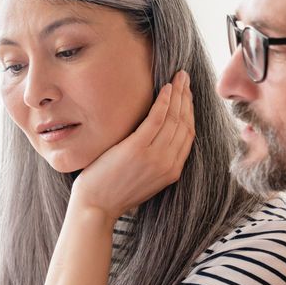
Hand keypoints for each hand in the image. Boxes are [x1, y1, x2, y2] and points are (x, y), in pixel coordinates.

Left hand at [71, 69, 195, 219]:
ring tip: (179, 77)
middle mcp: (168, 163)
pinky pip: (157, 119)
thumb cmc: (113, 192)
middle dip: (187, 97)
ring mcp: (154, 156)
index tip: (188, 95)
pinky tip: (166, 88)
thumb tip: (157, 140)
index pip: (188, 135)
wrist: (96, 207)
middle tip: (186, 78)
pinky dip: (164, 101)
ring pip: (174, 118)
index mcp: (172, 171)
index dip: (190, 112)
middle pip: (185, 123)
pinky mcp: (137, 148)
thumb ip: (156, 161)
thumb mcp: (144, 179)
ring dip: (179, 94)